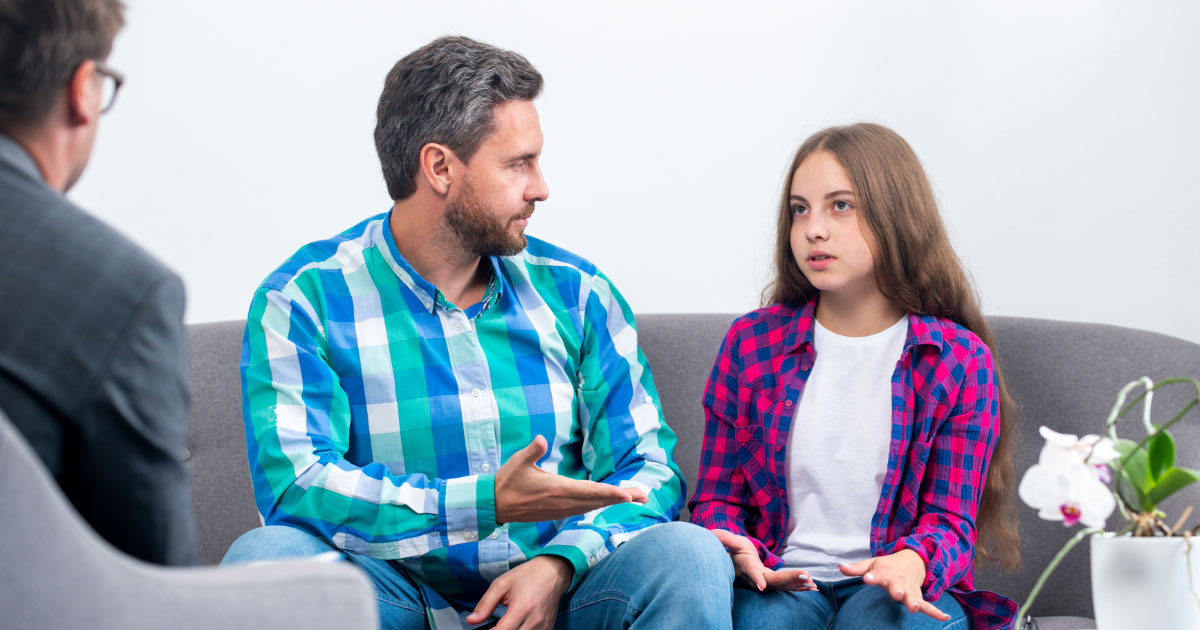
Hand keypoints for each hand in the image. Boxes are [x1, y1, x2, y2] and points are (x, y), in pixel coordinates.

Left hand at [466, 555, 572, 629]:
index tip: (484, 629)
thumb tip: (471, 620)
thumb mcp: (502, 584)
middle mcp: (534, 621)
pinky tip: (517, 626)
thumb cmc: (528, 575)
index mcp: (522, 608)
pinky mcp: (548, 629)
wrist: (554, 572)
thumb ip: (485, 604)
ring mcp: (543, 627)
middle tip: (494, 626)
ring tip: (505, 624)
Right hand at [494, 435, 647, 522]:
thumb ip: (532, 450)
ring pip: (593, 505)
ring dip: (613, 501)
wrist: (494, 505)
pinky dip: (600, 504)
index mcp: (558, 489)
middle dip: (622, 497)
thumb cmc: (507, 481)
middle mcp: (564, 502)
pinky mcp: (558, 512)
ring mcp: (561, 509)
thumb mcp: (518, 462)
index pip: (590, 492)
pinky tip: (607, 501)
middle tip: (644, 495)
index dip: (611, 493)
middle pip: (599, 500)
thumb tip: (540, 439)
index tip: (629, 495)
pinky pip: (584, 508)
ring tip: (633, 497)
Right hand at [711, 528, 815, 591]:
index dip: (756, 578)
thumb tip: (711, 533)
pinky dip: (799, 586)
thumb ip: (723, 538)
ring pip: (782, 585)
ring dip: (797, 584)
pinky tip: (812, 587)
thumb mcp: (730, 541)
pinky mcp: (773, 582)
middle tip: (806, 577)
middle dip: (790, 579)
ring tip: (812, 584)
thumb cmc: (734, 551)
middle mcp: (756, 577)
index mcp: (746, 566)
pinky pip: (786, 586)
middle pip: (774, 581)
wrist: (736, 565)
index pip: (751, 572)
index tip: (763, 586)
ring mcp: (765, 582)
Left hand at [839, 550, 948, 620]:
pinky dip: (936, 611)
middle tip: (896, 594)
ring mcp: (909, 589)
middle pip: (896, 586)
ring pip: (912, 596)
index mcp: (884, 572)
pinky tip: (944, 617)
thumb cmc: (887, 565)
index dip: (871, 576)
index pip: (876, 574)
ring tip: (913, 608)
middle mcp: (897, 581)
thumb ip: (856, 568)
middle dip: (896, 590)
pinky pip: (927, 605)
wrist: (912, 559)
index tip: (867, 578)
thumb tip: (839, 566)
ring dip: (913, 601)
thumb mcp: (871, 563)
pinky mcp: (917, 596)